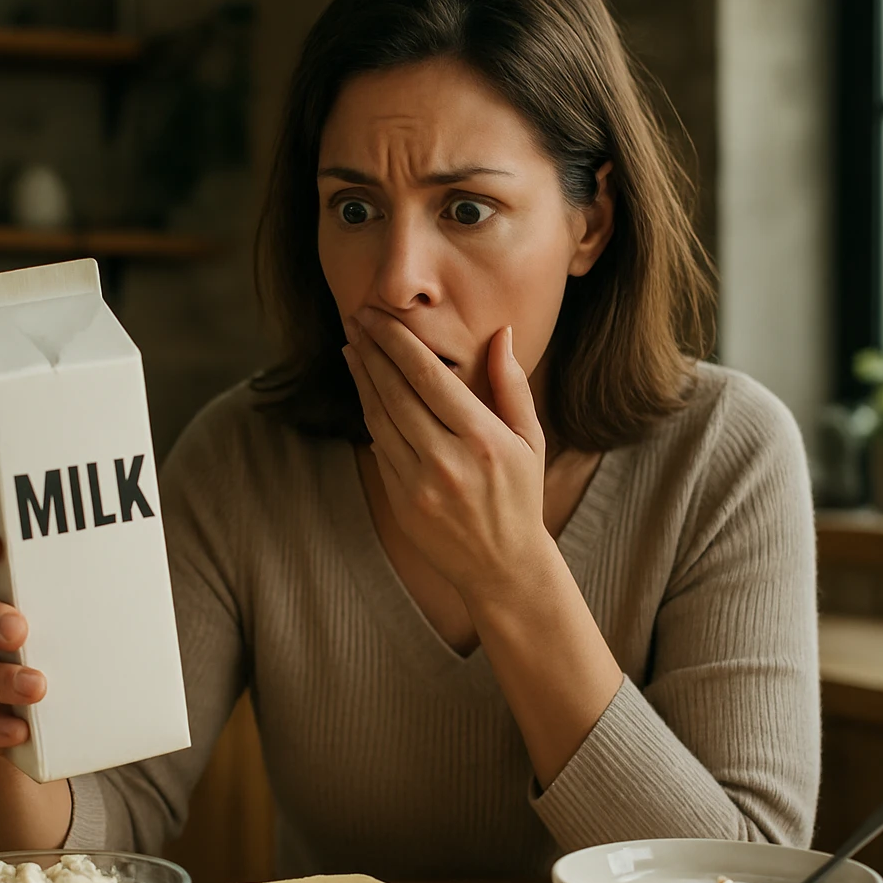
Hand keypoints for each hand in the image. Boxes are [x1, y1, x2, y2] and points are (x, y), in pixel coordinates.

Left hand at [341, 307, 558, 602]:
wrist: (502, 566)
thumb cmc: (520, 496)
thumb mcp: (530, 440)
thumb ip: (512, 385)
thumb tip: (502, 333)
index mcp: (482, 439)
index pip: (428, 378)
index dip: (397, 343)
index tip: (379, 316)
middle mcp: (447, 460)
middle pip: (396, 392)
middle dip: (372, 350)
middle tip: (356, 317)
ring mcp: (419, 484)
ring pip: (380, 418)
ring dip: (362, 378)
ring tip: (352, 346)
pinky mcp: (402, 501)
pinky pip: (379, 448)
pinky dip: (369, 414)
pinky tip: (364, 389)